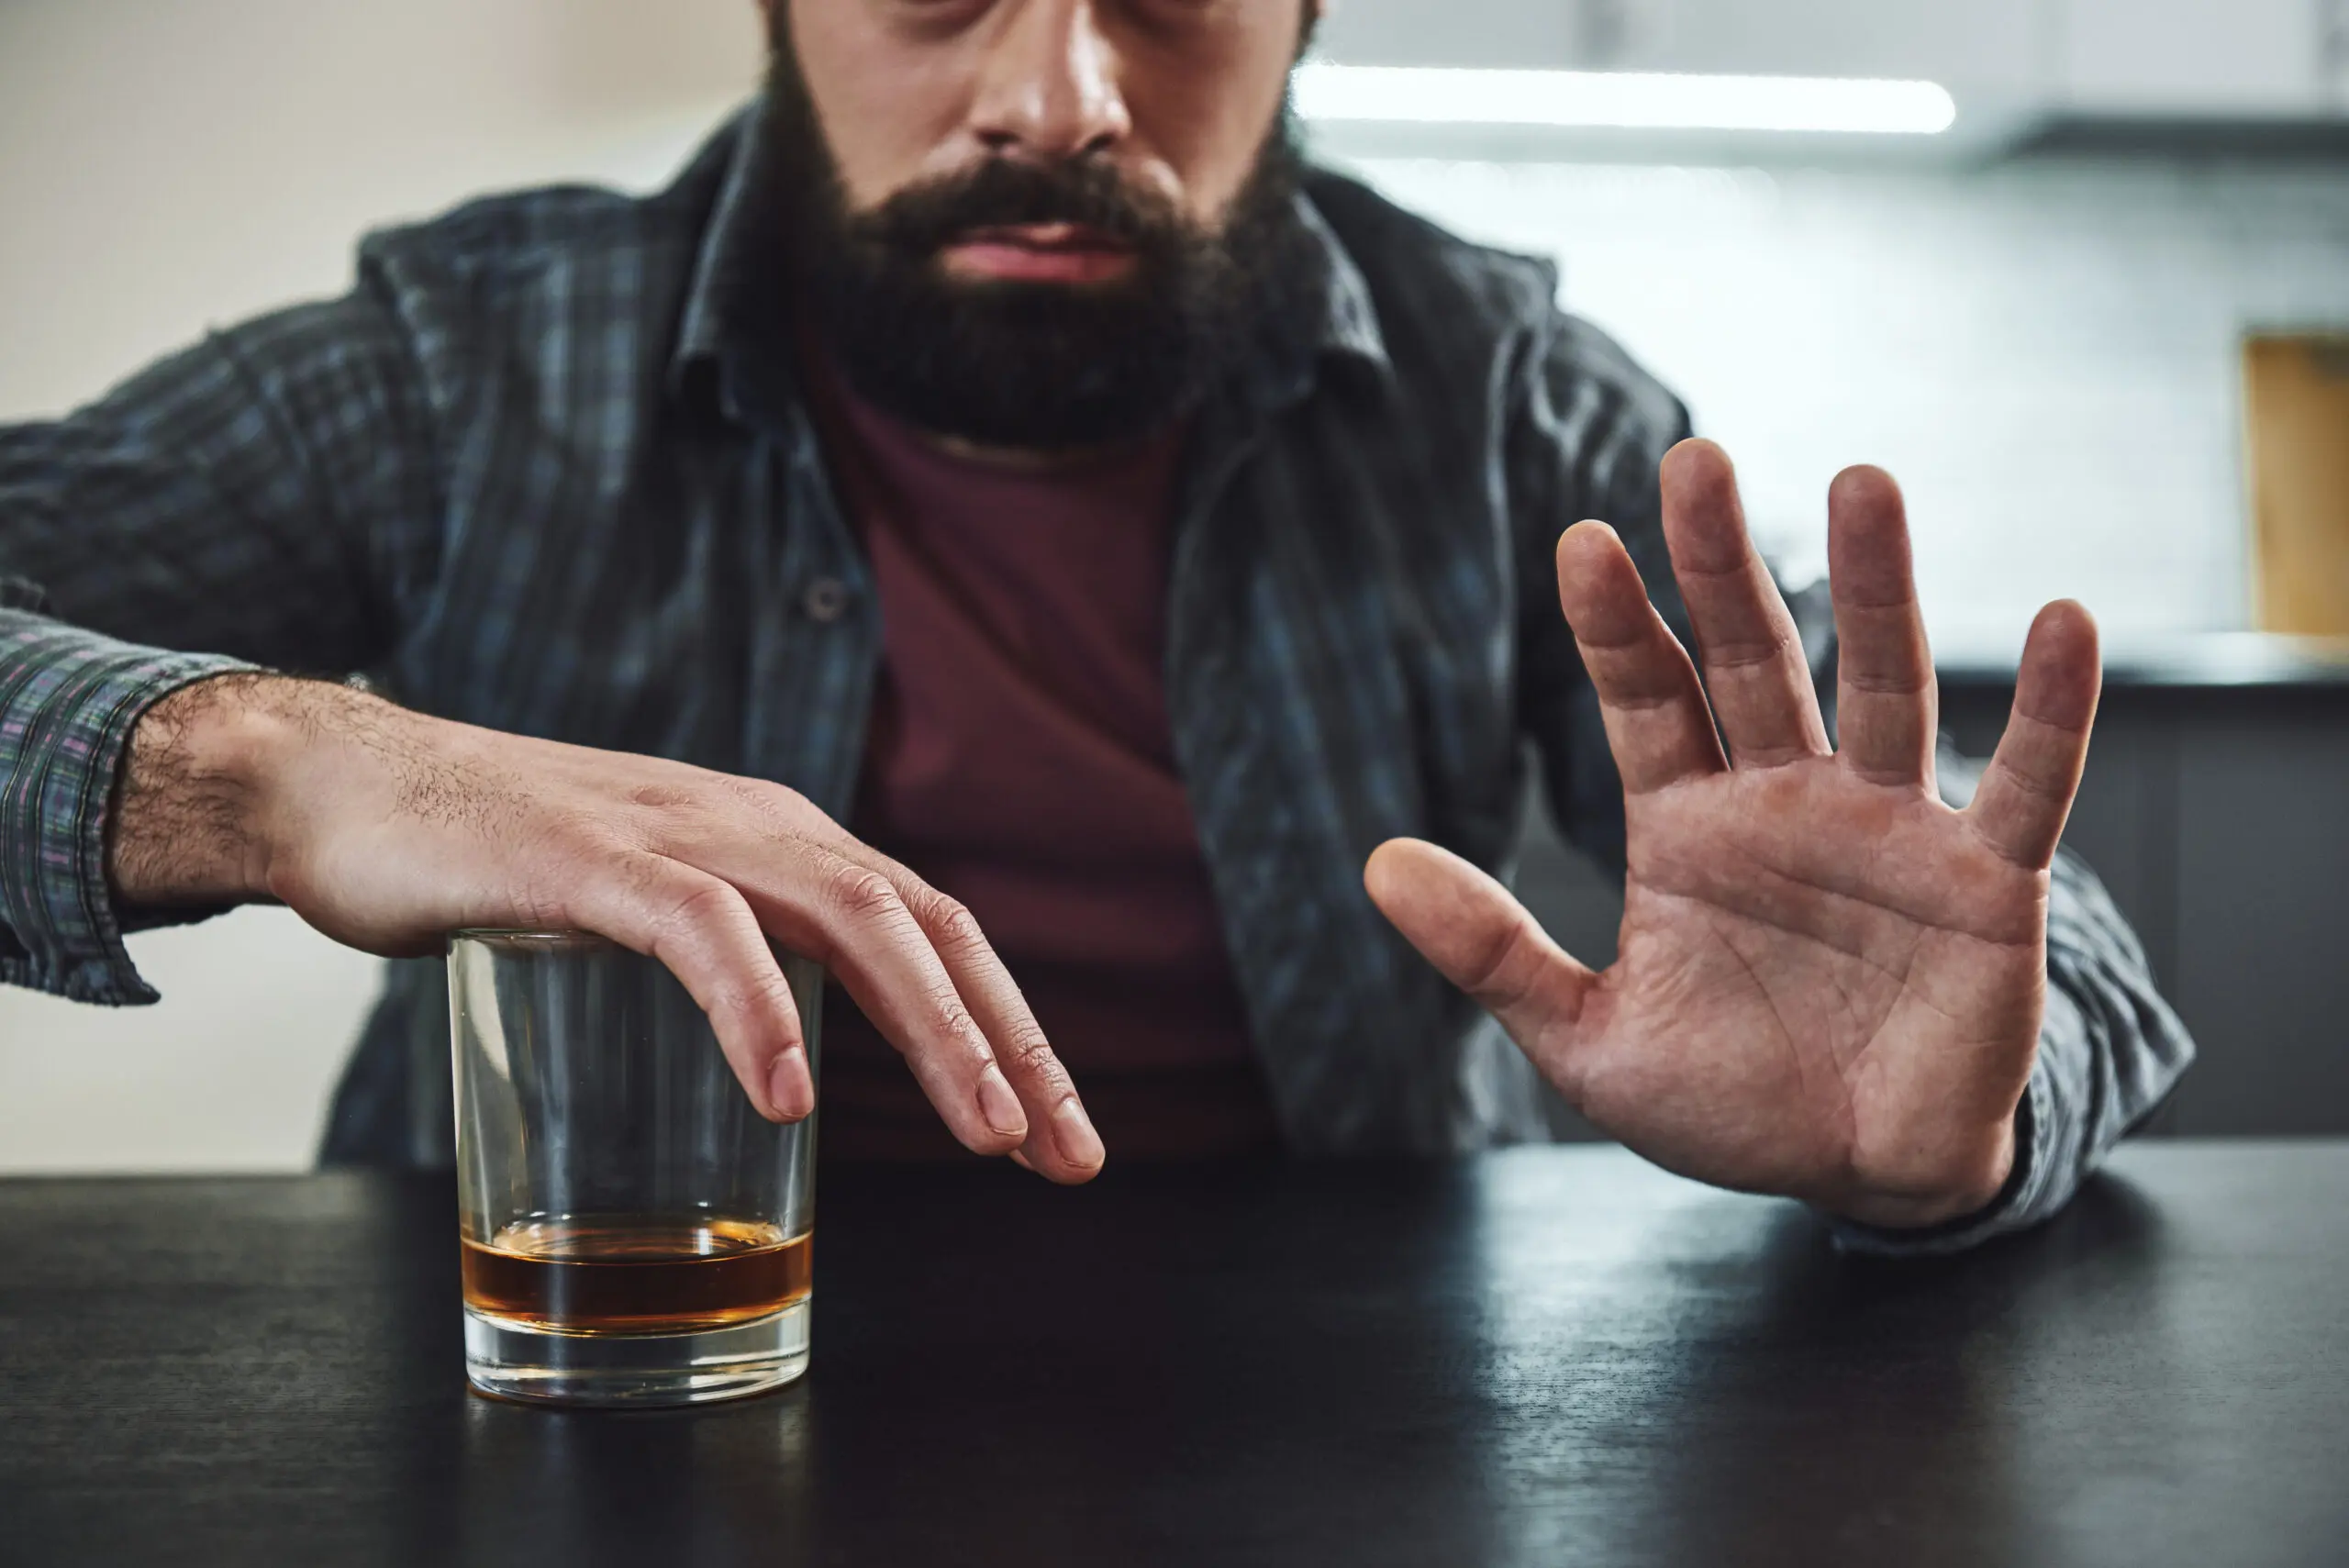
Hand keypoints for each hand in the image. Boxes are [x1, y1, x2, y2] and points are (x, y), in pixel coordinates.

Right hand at [107, 675, 1104, 1182]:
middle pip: (926, 929)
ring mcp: (677, 835)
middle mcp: (757, 826)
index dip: (1013, 1028)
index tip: (1062, 1135)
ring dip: (934, 1030)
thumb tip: (798, 1055)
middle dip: (1013, 1044)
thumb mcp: (654, 909)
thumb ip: (733, 956)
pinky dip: (757, 1006)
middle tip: (1066, 1155)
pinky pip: (699, 928)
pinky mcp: (588, 858)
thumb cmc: (500, 863)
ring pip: (848, 919)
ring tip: (989, 1133)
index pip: (935, 932)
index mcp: (781, 842)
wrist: (344, 787)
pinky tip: (788, 1093)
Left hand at [1367, 440, 2098, 1228]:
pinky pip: (2024, 786)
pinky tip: (2062, 622)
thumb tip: (1376, 864)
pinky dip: (2050, 712)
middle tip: (1695, 459)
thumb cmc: (1728, 1101)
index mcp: (1686, 827)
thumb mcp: (1589, 1037)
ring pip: (1884, 683)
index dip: (1617, 624)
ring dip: (1876, 587)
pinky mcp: (1987, 882)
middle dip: (1722, 563)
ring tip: (1864, 484)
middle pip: (1753, 657)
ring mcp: (1890, 829)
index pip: (1646, 699)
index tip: (1581, 542)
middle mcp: (1786, 801)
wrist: (1859, 1179)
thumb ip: (1493, 951)